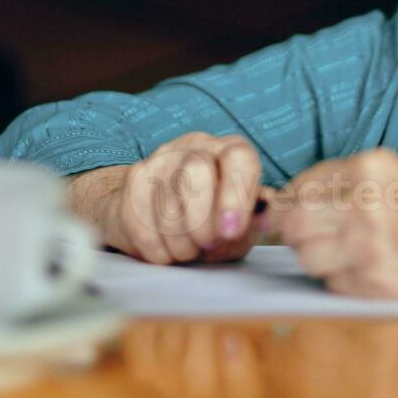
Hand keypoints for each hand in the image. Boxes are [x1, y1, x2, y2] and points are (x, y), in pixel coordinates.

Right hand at [71, 132, 268, 264]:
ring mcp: (161, 158)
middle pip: (195, 171)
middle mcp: (195, 146)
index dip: (235, 196)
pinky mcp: (134, 178)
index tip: (230, 230)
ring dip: (180, 240)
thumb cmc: (210, 223)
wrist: (159, 218)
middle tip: (207, 246)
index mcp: (230, 151)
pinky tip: (165, 251)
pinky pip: (140, 217)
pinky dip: (156, 246)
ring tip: (188, 252)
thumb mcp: (240, 225)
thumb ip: (253, 223)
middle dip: (201, 219)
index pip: (238, 158)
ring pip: (166, 199)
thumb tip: (262, 220)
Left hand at [272, 148, 397, 329]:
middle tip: (314, 229)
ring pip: (307, 257)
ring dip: (316, 255)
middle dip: (297, 226)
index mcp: (373, 170)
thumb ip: (359, 181)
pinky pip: (334, 284)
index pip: (304, 185)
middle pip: (294, 223)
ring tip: (342, 250)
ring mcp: (372, 250)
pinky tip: (365, 268)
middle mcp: (366, 207)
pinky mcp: (382, 286)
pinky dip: (340, 279)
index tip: (299, 203)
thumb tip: (311, 193)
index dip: (296, 197)